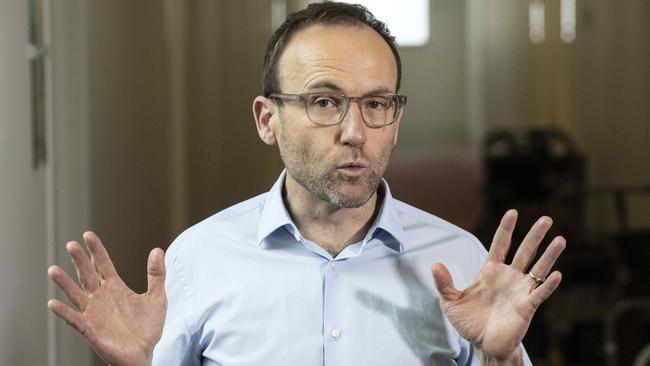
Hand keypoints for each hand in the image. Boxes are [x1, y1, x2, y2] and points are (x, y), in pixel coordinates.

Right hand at [47, 232, 166, 365]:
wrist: (144, 354)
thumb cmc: (148, 328)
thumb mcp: (157, 297)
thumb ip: (157, 275)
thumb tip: (158, 250)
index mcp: (115, 287)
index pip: (103, 264)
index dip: (96, 250)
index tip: (88, 235)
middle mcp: (101, 297)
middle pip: (87, 274)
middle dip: (80, 260)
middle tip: (71, 245)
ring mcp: (94, 312)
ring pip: (76, 294)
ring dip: (65, 283)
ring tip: (53, 270)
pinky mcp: (90, 329)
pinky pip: (74, 319)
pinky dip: (64, 312)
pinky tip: (54, 303)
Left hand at [432, 210, 564, 362]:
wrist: (483, 346)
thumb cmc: (469, 322)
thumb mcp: (451, 302)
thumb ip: (444, 283)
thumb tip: (435, 265)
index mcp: (491, 271)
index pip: (500, 244)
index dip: (506, 229)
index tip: (513, 212)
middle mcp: (509, 277)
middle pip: (524, 251)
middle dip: (535, 235)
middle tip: (547, 218)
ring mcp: (520, 291)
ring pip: (538, 269)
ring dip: (549, 255)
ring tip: (560, 240)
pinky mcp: (527, 307)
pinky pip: (540, 294)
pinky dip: (548, 285)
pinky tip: (556, 274)